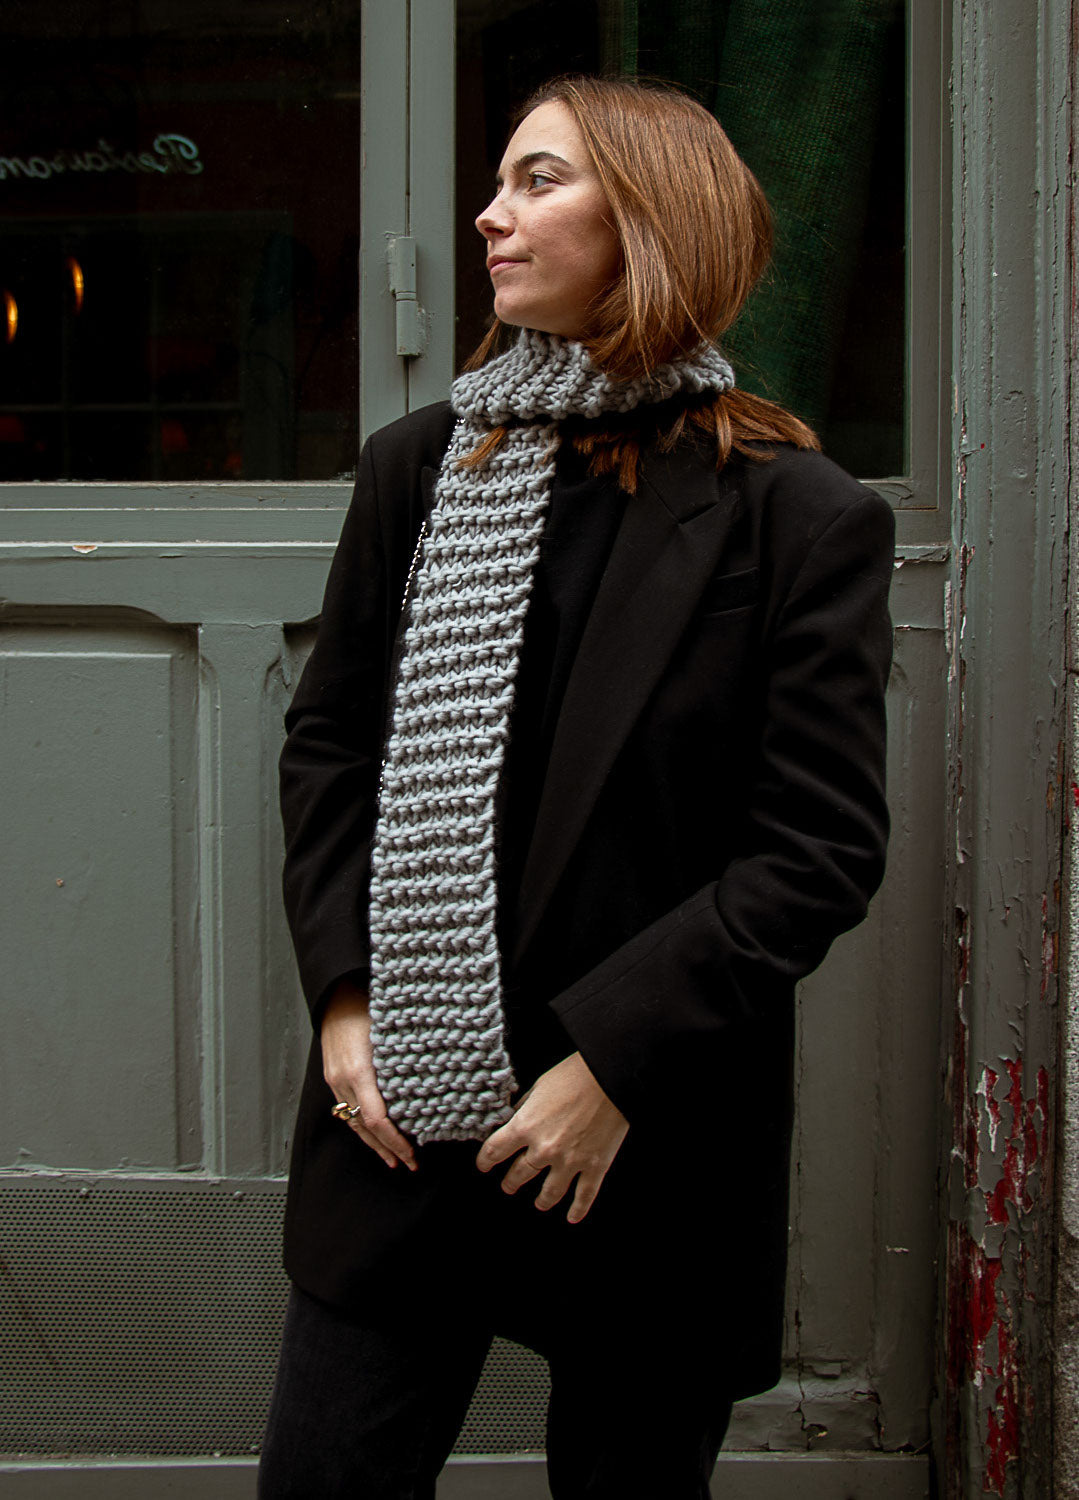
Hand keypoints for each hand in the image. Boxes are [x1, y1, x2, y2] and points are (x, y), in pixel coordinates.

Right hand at [320, 980, 416, 1170]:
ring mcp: (335, 1081)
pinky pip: (345, 1110)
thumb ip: (408, 1060)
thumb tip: (438, 1078)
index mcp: (360, 1071)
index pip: (378, 1119)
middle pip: (365, 1128)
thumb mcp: (392, 1032)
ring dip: (373, 1143)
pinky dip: (360, 1126)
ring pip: (353, 1122)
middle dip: (387, 1149)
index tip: (412, 1153)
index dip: (395, 1141)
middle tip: (407, 1164)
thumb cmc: (367, 1006)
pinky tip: (371, 1133)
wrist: (336, 994)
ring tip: (390, 1159)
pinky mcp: (332, 1077)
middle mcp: (344, 1081)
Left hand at [475, 1052, 627, 1222]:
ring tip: (539, 1203)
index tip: (483, 1166)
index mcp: (525, 1126)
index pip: (495, 1150)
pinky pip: (584, 1195)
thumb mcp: (539, 1085)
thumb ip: (524, 1106)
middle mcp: (544, 1149)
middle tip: (508, 1186)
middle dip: (511, 1182)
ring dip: (542, 1200)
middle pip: (520, 1174)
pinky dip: (578, 1209)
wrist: (610, 1076)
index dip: (485, 1161)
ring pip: (550, 1192)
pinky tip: (572, 1217)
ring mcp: (570, 1161)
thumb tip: (514, 1116)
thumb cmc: (574, 1074)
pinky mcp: (595, 1166)